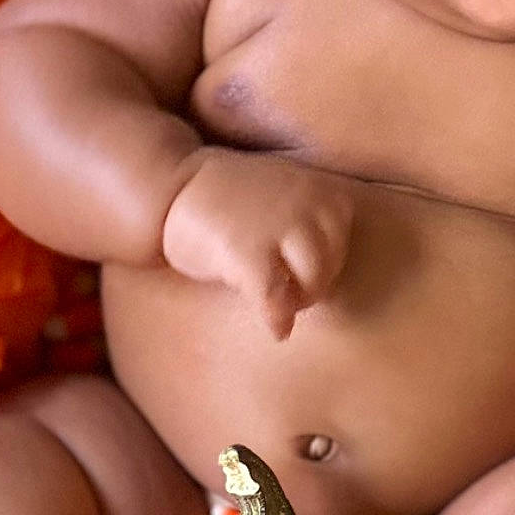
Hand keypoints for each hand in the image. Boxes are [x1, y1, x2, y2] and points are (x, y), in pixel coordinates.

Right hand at [161, 149, 353, 338]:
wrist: (171, 185)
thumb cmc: (231, 198)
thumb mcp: (287, 190)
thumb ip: (316, 219)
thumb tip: (336, 274)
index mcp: (321, 189)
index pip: (342, 242)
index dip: (324, 266)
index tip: (297, 272)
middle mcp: (306, 203)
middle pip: (331, 266)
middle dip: (312, 287)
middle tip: (287, 293)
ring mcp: (277, 226)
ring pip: (314, 282)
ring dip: (298, 302)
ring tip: (278, 305)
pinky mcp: (247, 252)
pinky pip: (276, 299)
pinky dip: (278, 319)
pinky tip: (276, 330)